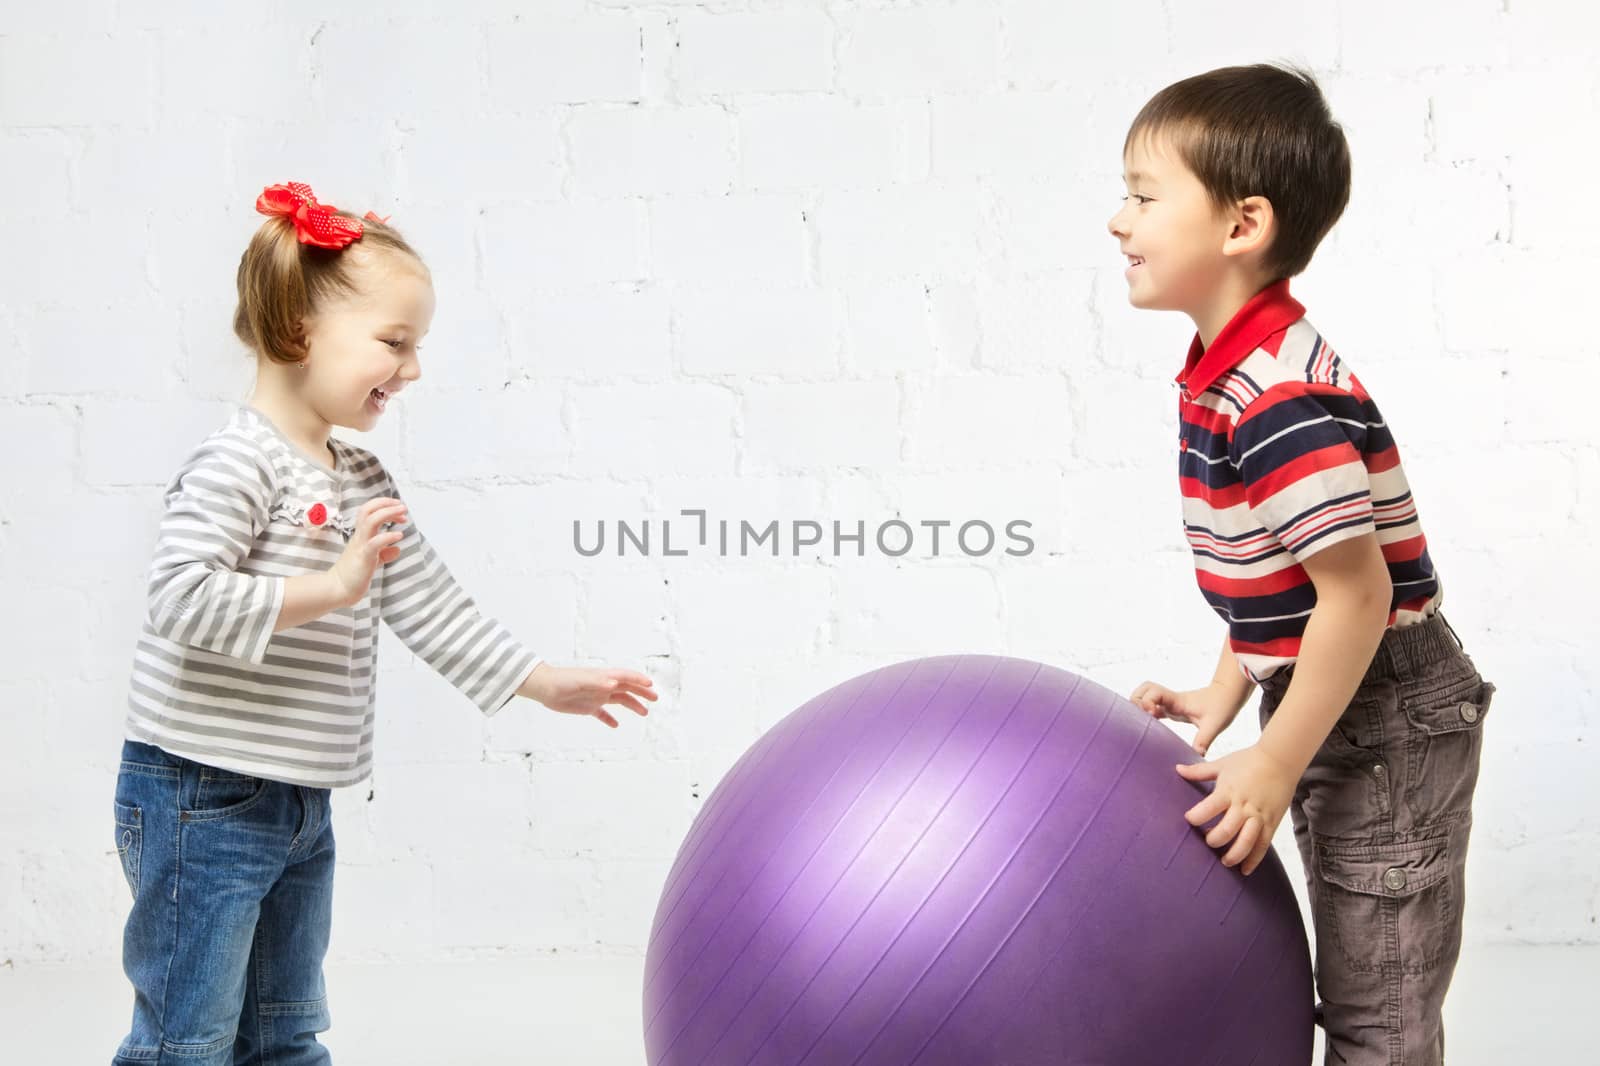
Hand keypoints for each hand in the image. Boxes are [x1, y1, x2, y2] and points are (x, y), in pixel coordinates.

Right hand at [328, 497, 407, 606]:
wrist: (338, 590)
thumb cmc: (353, 575)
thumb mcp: (371, 560)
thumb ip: (383, 553)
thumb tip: (397, 549)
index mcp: (361, 535)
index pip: (369, 512)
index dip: (384, 506)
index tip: (400, 511)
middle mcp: (359, 537)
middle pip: (367, 510)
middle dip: (385, 504)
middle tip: (402, 506)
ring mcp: (360, 546)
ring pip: (370, 521)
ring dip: (388, 514)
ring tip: (403, 514)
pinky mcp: (364, 557)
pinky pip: (374, 543)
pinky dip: (388, 536)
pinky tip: (399, 535)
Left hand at [520, 663, 656, 728]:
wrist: (545, 688)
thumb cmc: (562, 680)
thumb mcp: (582, 680)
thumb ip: (599, 682)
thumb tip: (615, 683)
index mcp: (603, 677)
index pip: (626, 676)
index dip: (639, 680)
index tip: (650, 685)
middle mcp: (603, 686)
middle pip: (627, 688)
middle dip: (641, 693)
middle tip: (655, 698)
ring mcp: (596, 696)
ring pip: (619, 700)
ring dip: (632, 705)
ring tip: (644, 713)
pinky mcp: (587, 707)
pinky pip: (602, 714)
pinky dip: (610, 719)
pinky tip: (616, 725)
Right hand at [1129, 679, 1241, 754]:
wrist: (1228, 696)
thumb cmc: (1222, 707)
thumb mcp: (1214, 725)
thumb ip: (1203, 741)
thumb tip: (1196, 757)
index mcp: (1177, 700)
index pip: (1153, 692)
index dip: (1147, 701)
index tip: (1151, 714)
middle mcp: (1170, 699)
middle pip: (1144, 689)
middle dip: (1136, 700)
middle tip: (1139, 718)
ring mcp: (1170, 703)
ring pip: (1145, 695)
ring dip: (1139, 704)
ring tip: (1141, 722)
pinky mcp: (1172, 708)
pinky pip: (1152, 707)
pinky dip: (1146, 712)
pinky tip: (1146, 726)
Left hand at [1175, 744, 1299, 875]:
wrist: (1280, 759)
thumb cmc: (1248, 760)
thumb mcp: (1221, 764)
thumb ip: (1199, 771)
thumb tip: (1177, 769)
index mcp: (1228, 791)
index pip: (1208, 808)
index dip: (1195, 817)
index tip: (1189, 820)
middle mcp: (1243, 805)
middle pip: (1226, 830)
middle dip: (1214, 840)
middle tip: (1208, 842)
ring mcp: (1259, 815)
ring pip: (1246, 841)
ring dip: (1234, 855)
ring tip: (1224, 862)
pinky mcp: (1272, 822)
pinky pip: (1263, 845)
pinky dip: (1254, 860)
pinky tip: (1244, 870)